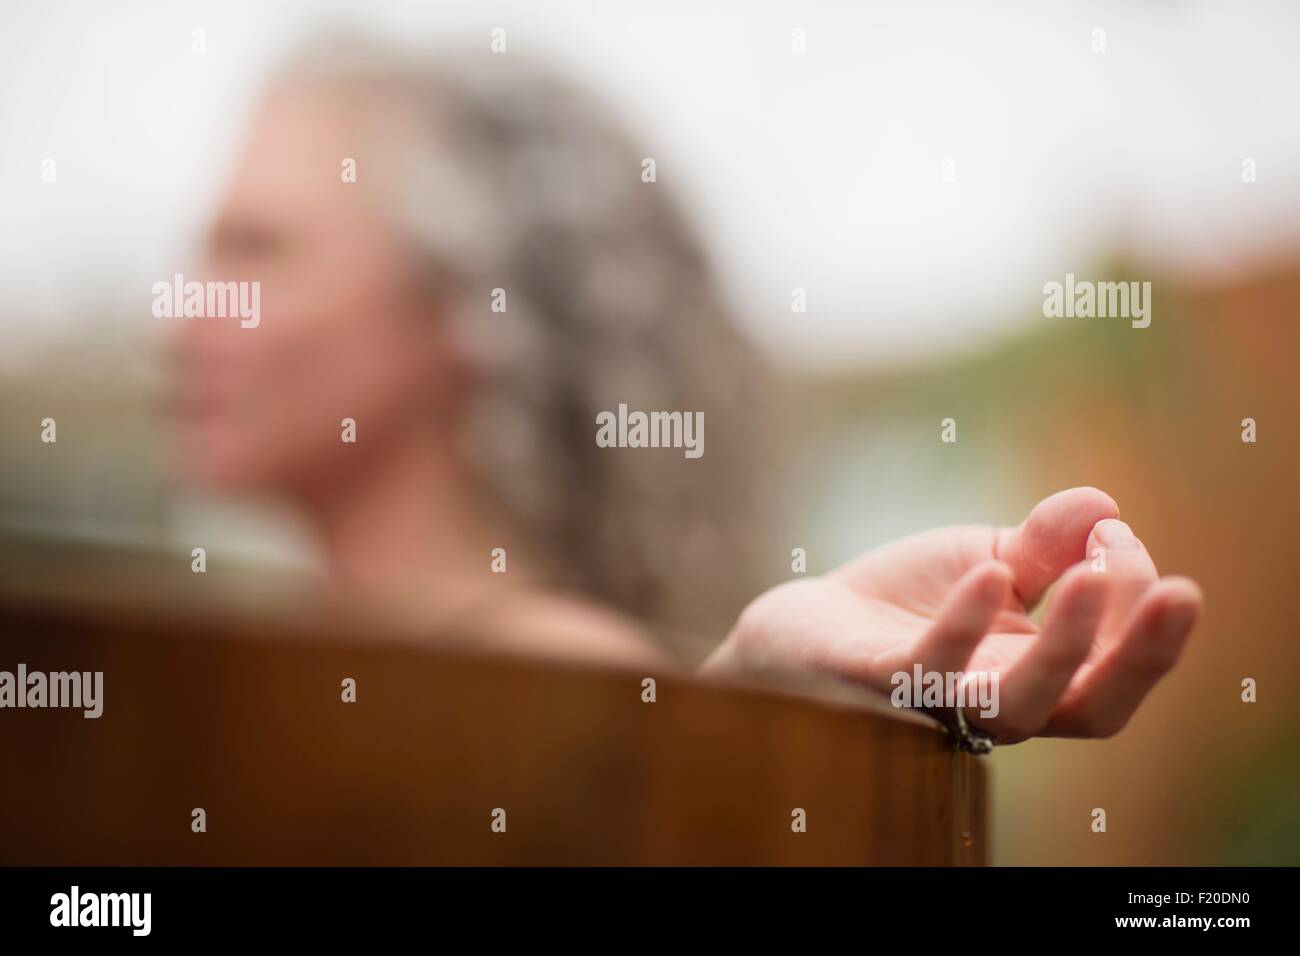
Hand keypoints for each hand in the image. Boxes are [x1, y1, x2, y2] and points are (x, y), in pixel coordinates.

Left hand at [705, 488, 1202, 741]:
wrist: (805, 626)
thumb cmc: (908, 604)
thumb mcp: (988, 562)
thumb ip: (1046, 543)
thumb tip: (1105, 505)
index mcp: (1038, 675)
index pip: (1114, 665)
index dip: (1137, 610)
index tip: (1120, 535)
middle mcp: (998, 702)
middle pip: (1092, 709)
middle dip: (1144, 653)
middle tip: (1182, 591)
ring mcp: (940, 700)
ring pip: (1017, 705)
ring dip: (1067, 645)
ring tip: (1091, 573)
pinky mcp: (878, 681)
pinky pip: (926, 670)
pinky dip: (962, 626)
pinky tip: (990, 574)